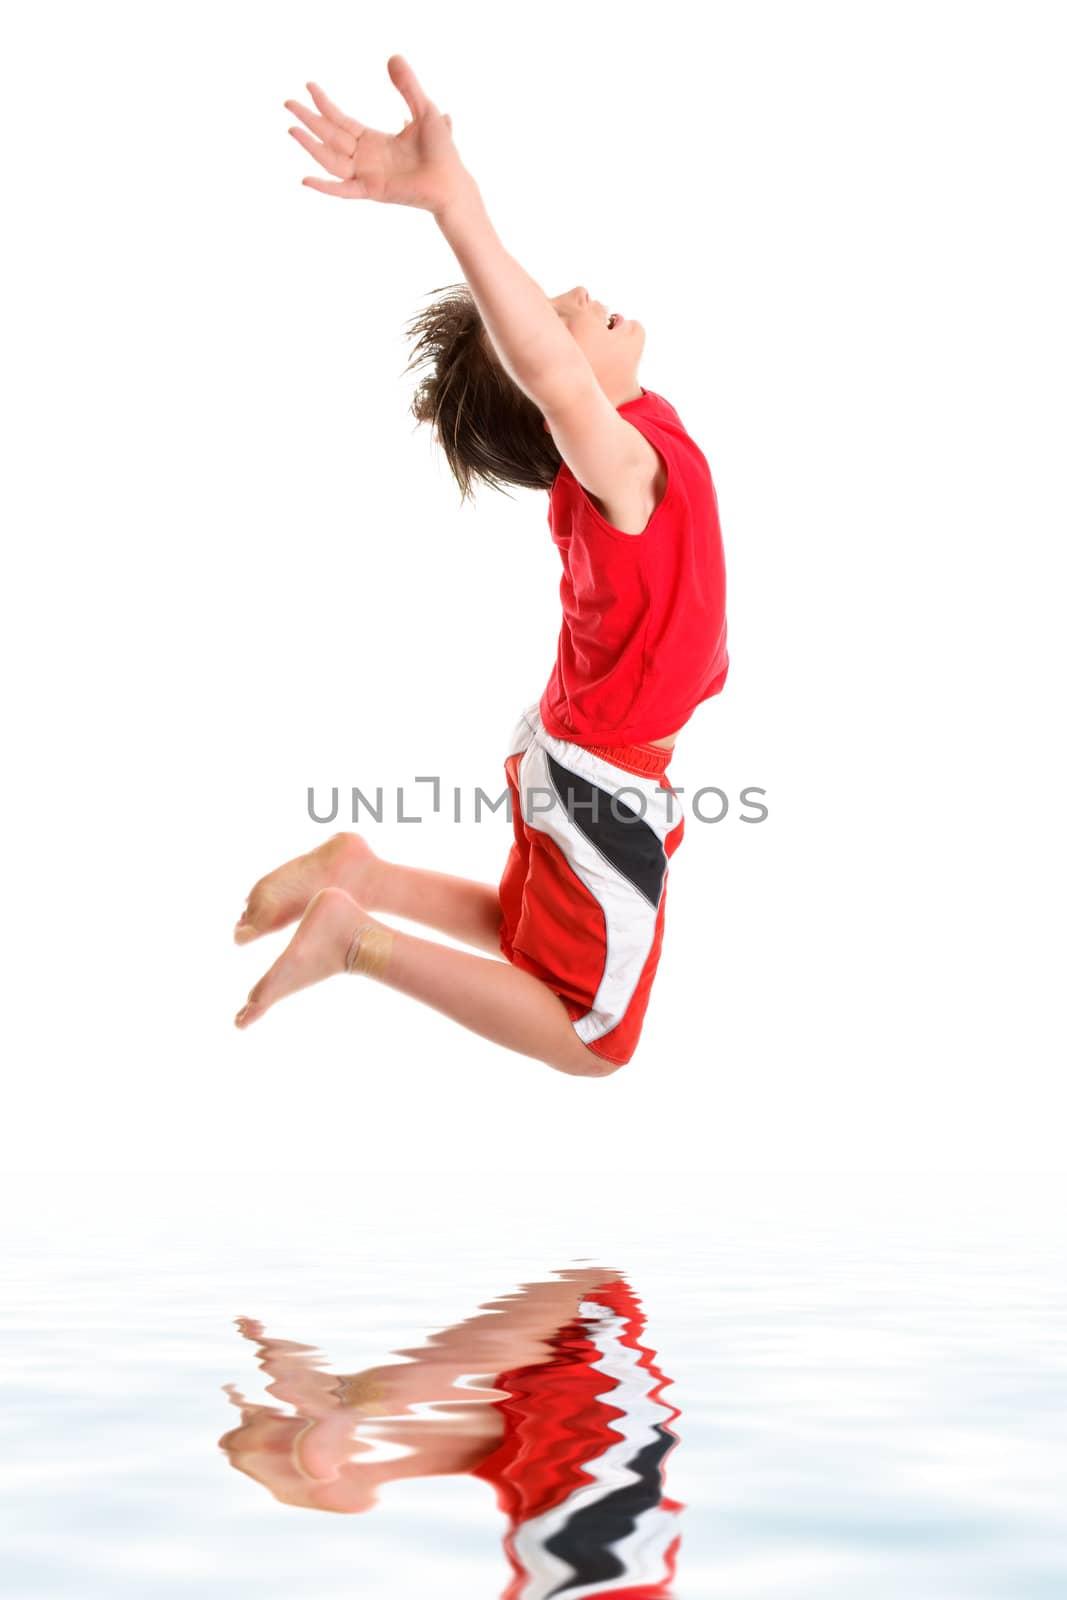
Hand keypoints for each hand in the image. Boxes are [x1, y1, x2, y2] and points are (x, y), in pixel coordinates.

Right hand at [284, 55, 468, 213]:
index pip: (341, 121)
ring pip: (330, 159)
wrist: (452, 181)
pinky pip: (343, 190)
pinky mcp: (372, 190)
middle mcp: (365, 158)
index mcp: (374, 141)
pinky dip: (325, 187)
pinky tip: (305, 179)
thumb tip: (392, 57)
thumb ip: (407, 86)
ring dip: (310, 145)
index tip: (309, 86)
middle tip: (287, 102)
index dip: (325, 104)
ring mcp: (366, 176)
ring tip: (292, 128)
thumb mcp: (424, 109)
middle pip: (329, 136)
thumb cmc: (441, 151)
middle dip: (309, 119)